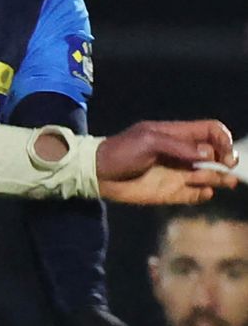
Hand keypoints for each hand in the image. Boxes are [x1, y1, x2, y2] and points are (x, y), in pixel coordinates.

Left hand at [96, 120, 237, 204]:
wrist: (97, 174)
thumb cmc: (121, 152)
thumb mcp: (149, 141)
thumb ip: (179, 147)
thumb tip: (208, 155)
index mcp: (177, 134)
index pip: (211, 131)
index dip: (223, 139)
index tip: (224, 151)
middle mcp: (182, 154)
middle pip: (215, 154)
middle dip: (226, 160)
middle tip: (226, 167)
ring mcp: (177, 173)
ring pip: (209, 175)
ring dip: (220, 178)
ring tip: (227, 182)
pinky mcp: (170, 192)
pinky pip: (194, 194)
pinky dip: (203, 194)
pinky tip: (204, 192)